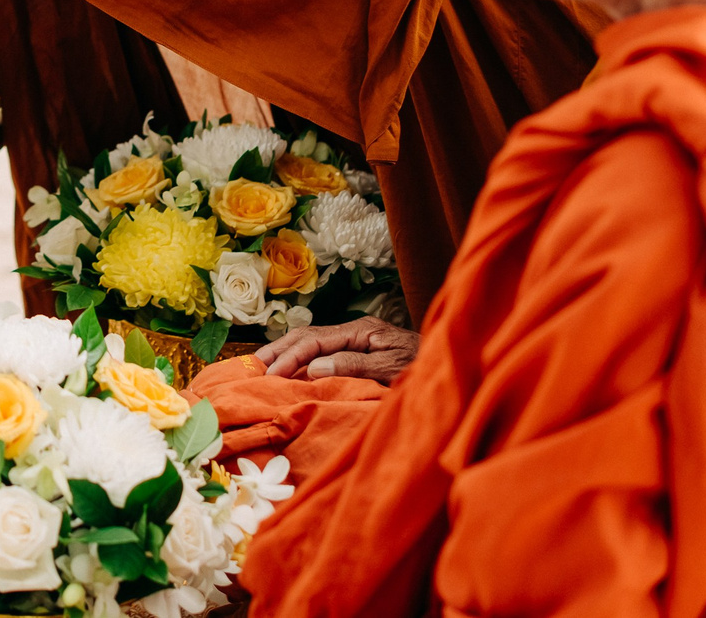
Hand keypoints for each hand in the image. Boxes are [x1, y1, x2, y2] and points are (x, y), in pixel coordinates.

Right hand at [257, 315, 420, 384]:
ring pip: (311, 342)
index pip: (315, 339)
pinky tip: (288, 371)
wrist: (453, 365)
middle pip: (307, 335)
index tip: (273, 374)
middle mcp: (355, 331)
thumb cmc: (426, 369)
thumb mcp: (392, 369)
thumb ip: (354, 365)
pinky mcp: (359, 352)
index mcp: (361, 330)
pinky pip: (321, 353)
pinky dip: (300, 361)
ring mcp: (356, 340)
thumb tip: (314, 366)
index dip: (291, 356)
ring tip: (260, 367)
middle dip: (279, 350)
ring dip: (285, 354)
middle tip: (253, 367)